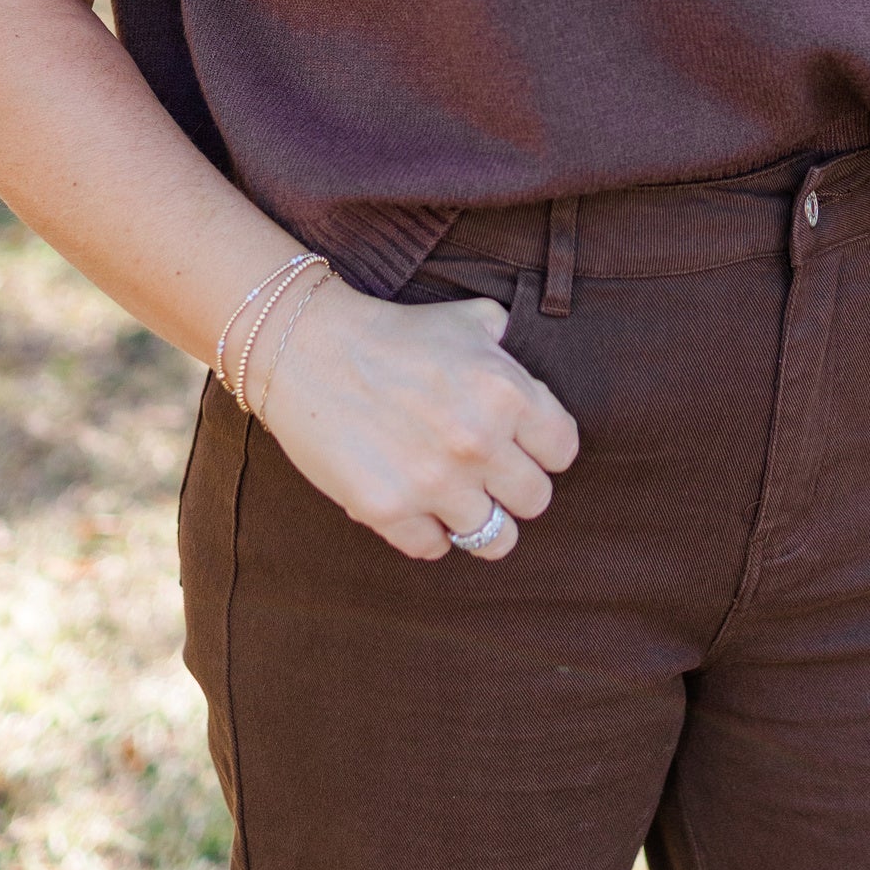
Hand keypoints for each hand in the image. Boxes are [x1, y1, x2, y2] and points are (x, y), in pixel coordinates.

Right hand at [250, 275, 579, 561]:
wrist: (306, 348)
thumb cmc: (391, 334)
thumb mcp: (465, 321)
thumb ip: (507, 344)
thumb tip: (526, 364)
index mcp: (507, 393)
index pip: (562, 452)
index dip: (541, 450)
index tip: (519, 446)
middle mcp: (479, 441)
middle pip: (536, 501)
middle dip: (512, 488)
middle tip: (484, 474)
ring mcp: (434, 482)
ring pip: (493, 539)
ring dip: (475, 519)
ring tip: (454, 500)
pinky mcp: (389, 511)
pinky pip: (433, 548)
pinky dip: (425, 531)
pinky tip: (411, 502)